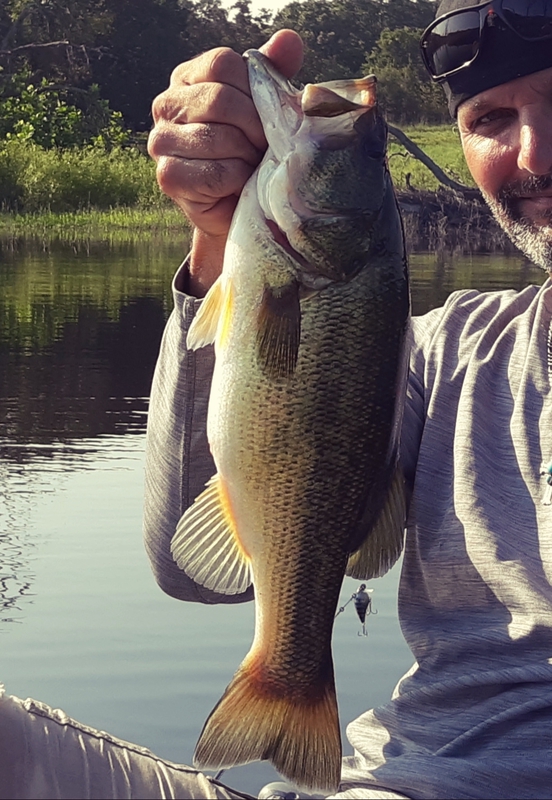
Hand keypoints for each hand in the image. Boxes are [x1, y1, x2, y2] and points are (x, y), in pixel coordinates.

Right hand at [147, 29, 302, 294]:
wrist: (238, 204)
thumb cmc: (251, 149)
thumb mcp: (264, 107)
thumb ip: (272, 73)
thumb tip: (289, 40)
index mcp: (188, 78)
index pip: (222, 64)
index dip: (253, 90)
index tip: (267, 115)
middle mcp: (167, 104)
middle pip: (219, 99)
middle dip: (254, 127)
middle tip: (266, 146)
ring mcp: (161, 141)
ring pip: (218, 138)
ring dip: (248, 156)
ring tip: (254, 165)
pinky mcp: (168, 177)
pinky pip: (215, 173)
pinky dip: (238, 180)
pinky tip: (240, 184)